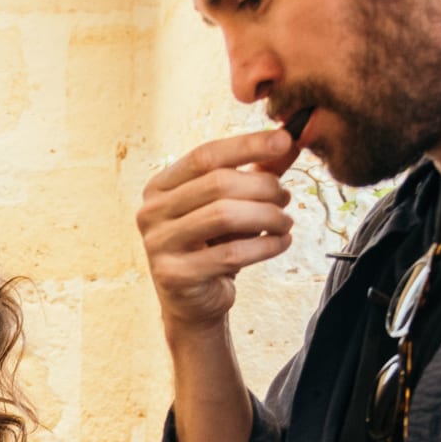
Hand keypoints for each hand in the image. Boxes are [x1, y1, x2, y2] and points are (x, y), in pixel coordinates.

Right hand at [138, 127, 299, 337]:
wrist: (193, 301)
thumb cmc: (212, 246)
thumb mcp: (230, 204)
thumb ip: (255, 172)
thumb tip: (289, 139)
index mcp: (159, 187)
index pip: (205, 156)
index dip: (247, 145)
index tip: (284, 140)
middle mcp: (150, 212)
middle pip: (217, 184)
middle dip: (263, 186)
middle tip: (286, 197)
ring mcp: (158, 245)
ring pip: (224, 215)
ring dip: (267, 215)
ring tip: (285, 221)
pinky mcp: (174, 275)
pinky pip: (231, 254)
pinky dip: (266, 246)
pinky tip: (281, 242)